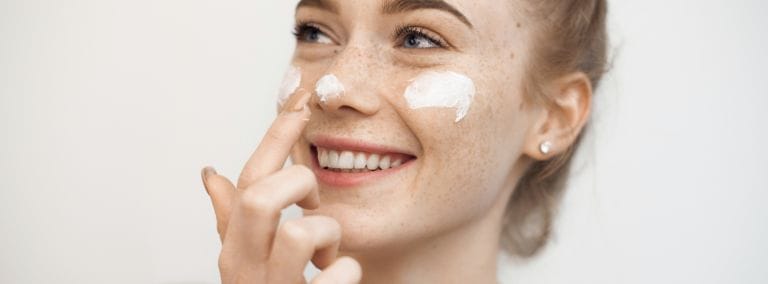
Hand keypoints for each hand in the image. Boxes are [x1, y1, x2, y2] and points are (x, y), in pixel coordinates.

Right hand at [200, 90, 361, 283]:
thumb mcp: (248, 262)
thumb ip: (232, 220)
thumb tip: (210, 171)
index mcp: (233, 250)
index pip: (246, 180)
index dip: (274, 138)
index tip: (302, 107)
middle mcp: (244, 271)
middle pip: (260, 198)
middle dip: (298, 184)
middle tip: (315, 201)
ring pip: (301, 231)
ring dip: (329, 234)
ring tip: (330, 251)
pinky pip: (338, 277)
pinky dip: (347, 272)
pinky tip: (341, 280)